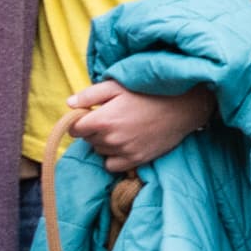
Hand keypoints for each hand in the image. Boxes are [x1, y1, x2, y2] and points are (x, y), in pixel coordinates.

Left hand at [63, 79, 216, 170]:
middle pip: (88, 140)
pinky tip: (125, 144)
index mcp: (102, 120)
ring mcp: (124, 152)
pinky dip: (114, 157)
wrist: (181, 106)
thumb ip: (90, 95)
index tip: (89, 115)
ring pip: (100, 151)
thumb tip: (69, 104)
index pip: (74, 129)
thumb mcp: (116, 86)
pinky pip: (112, 165)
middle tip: (110, 118)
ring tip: (121, 129)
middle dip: (94, 130)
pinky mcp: (136, 160)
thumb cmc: (148, 92)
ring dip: (104, 143)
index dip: (79, 121)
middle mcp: (110, 139)